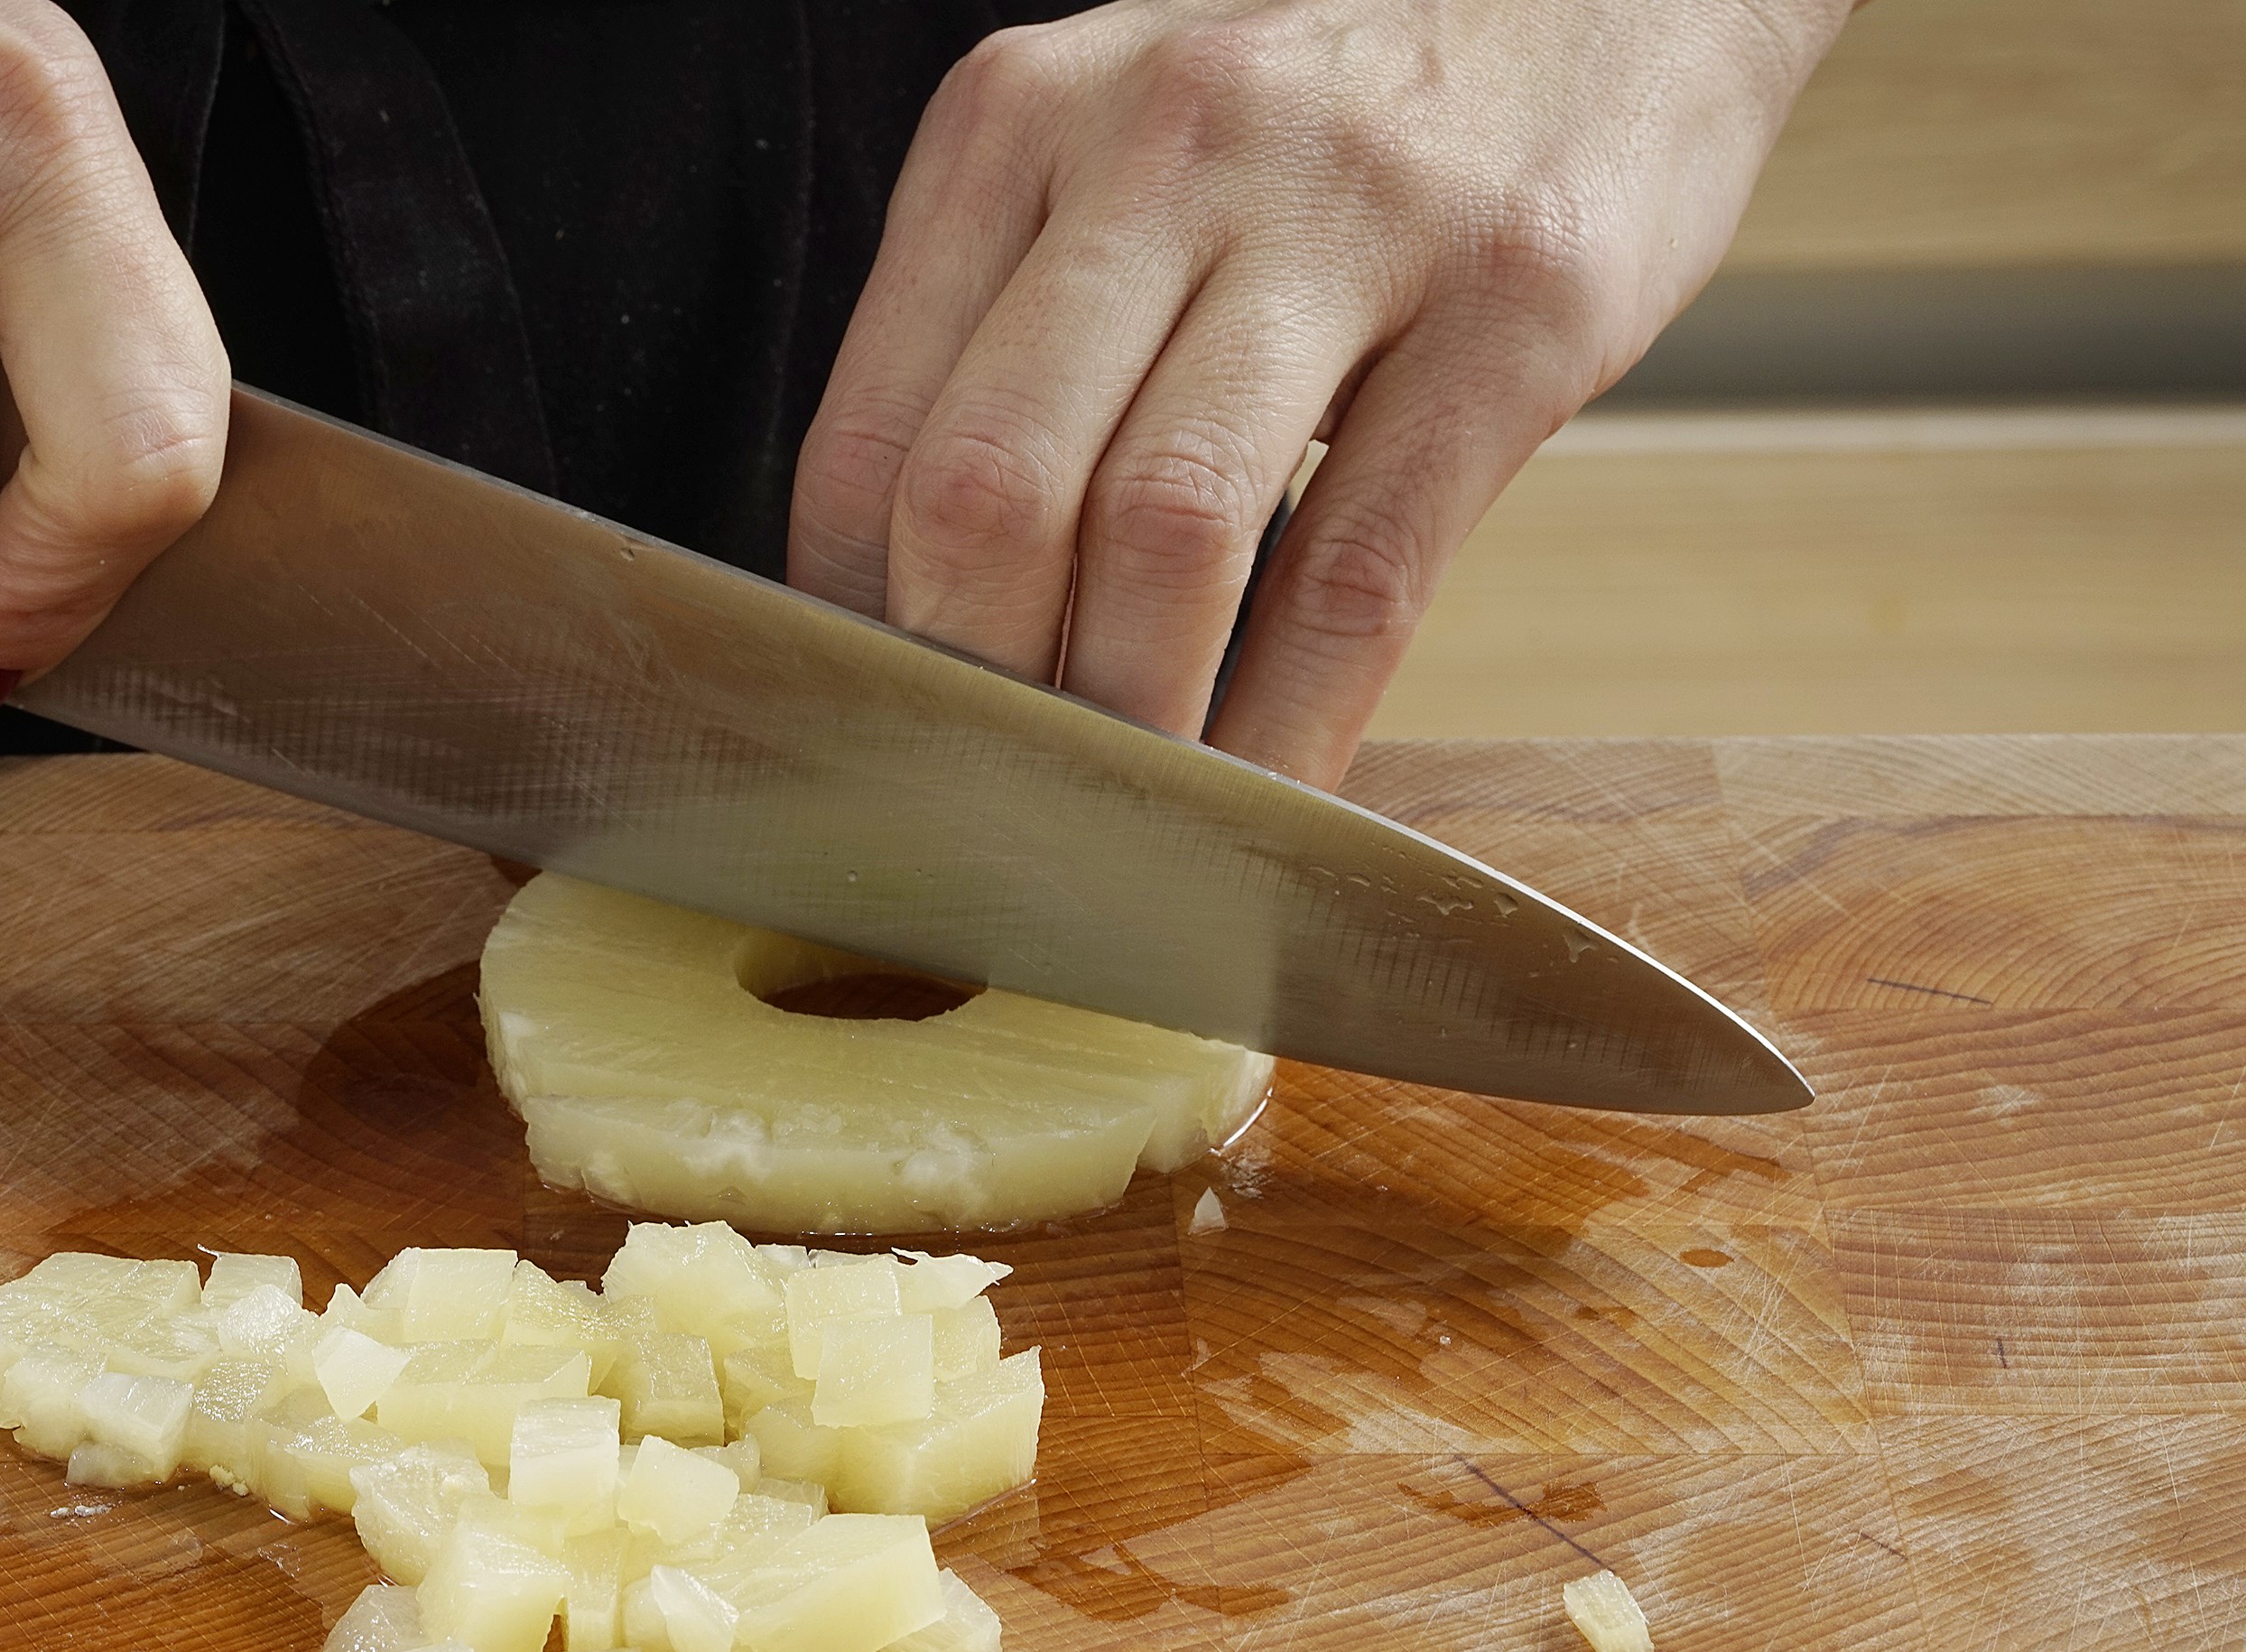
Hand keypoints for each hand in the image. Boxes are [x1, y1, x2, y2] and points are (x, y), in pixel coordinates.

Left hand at [786, 0, 1851, 786]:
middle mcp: (1158, 146)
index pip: (870, 440)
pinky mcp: (1514, 300)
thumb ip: (1017, 336)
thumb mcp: (1126, 157)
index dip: (856, 638)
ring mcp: (1344, 215)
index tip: (885, 739)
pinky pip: (1358, 571)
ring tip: (1123, 823)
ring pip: (1164, 533)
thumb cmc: (1338, 109)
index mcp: (1019, 122)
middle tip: (992, 804)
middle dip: (975, 694)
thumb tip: (918, 607)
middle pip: (989, 492)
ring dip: (1128, 726)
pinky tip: (1267, 804)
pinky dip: (1294, 726)